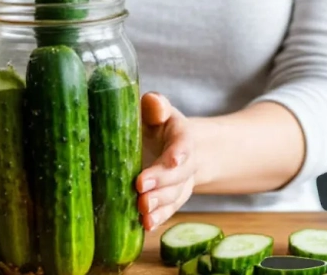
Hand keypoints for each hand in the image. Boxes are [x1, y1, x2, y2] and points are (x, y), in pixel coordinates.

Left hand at [135, 92, 196, 230]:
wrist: (173, 145)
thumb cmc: (158, 122)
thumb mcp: (158, 110)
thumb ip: (156, 105)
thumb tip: (153, 101)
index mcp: (181, 134)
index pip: (184, 142)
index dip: (180, 152)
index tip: (173, 160)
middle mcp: (185, 161)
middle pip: (178, 173)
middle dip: (162, 181)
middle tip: (141, 188)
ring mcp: (180, 182)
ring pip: (174, 195)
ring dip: (160, 204)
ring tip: (142, 210)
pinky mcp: (172, 198)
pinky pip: (169, 210)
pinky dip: (159, 218)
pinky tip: (146, 225)